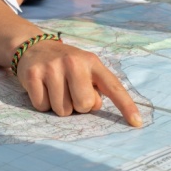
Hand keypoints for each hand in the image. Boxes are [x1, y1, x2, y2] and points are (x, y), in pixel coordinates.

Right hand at [16, 38, 142, 126]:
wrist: (34, 47)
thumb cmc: (66, 65)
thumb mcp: (84, 69)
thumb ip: (95, 88)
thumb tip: (94, 105)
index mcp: (91, 62)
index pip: (113, 86)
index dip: (126, 105)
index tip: (137, 123)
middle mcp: (73, 61)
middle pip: (84, 105)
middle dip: (77, 105)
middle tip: (69, 90)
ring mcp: (52, 67)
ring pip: (62, 111)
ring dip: (59, 106)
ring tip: (55, 88)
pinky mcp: (33, 74)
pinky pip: (42, 106)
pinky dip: (42, 103)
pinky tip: (41, 87)